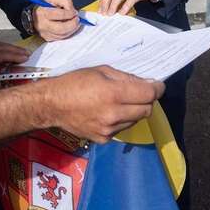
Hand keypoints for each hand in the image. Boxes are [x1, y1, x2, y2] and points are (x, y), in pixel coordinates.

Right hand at [33, 0, 80, 41]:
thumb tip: (73, 11)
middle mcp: (43, 24)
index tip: (74, 12)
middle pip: (61, 28)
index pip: (58, 14)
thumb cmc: (46, 7)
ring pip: (63, 35)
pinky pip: (61, 38)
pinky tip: (69, 27)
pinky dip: (68, 32)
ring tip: (74, 22)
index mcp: (43, 12)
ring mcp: (45, 33)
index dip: (69, 13)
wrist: (36, 16)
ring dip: (72, 29)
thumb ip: (65, 1)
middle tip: (77, 19)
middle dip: (73, 24)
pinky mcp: (48, 38)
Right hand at [39, 66, 164, 143]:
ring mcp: (109, 129)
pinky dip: (121, 120)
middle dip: (147, 100)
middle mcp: (114, 114)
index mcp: (114, 94)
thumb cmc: (74, 82)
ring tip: (119, 101)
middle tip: (139, 92)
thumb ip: (126, 78)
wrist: (51, 105)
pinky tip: (108, 112)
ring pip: (135, 120)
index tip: (157, 85)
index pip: (149, 94)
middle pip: (146, 110)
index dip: (157, 89)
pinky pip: (122, 128)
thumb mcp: (101, 71)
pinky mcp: (103, 139)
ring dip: (134, 110)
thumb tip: (148, 84)